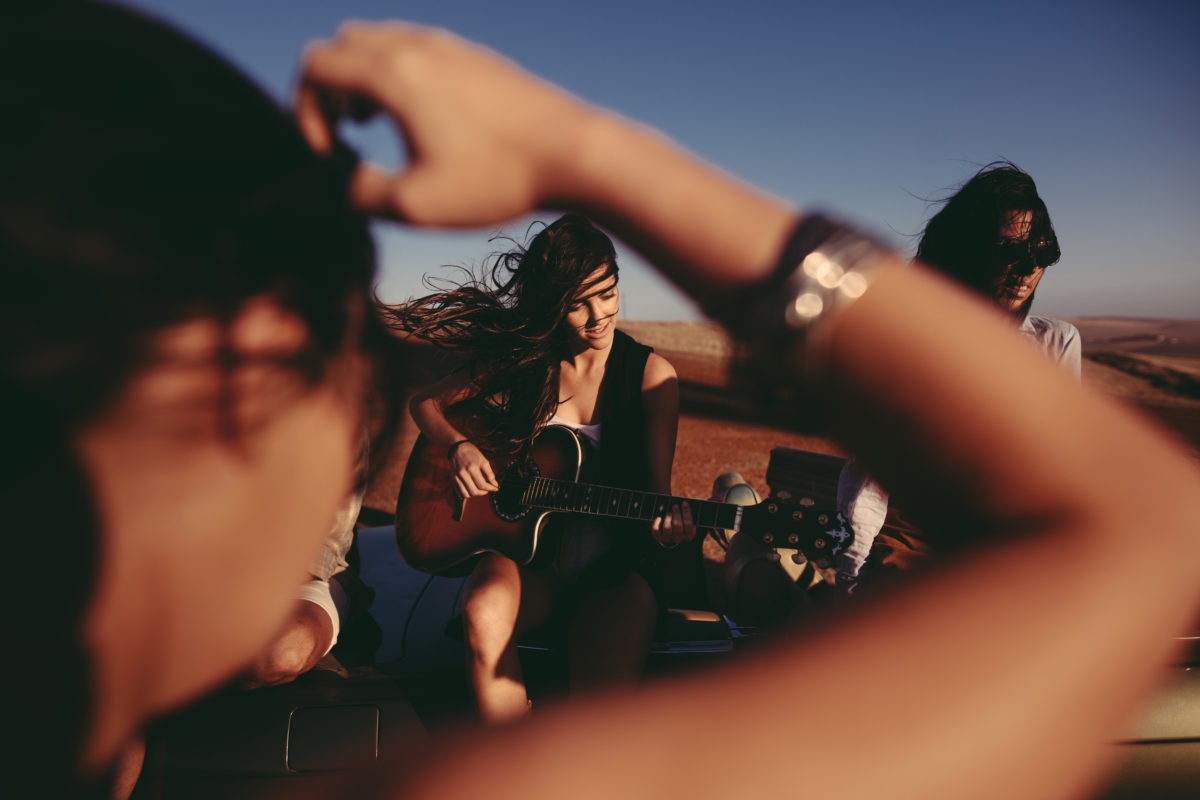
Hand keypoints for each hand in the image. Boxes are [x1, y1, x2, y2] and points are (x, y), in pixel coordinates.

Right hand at [295, 21, 596, 225]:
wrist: (573, 154)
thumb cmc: (497, 179)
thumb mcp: (414, 206)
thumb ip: (361, 196)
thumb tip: (348, 183)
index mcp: (392, 73)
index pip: (315, 64)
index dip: (303, 110)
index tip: (330, 153)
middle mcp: (417, 46)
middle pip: (344, 43)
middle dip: (329, 88)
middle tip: (346, 133)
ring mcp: (450, 47)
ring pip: (382, 41)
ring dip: (364, 79)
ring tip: (378, 124)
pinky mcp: (477, 59)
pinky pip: (418, 50)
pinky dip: (400, 76)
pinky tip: (425, 121)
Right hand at [450, 440, 499, 496]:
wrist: (457, 448)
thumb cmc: (472, 453)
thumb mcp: (484, 460)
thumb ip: (490, 474)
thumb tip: (495, 484)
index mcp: (472, 468)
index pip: (482, 484)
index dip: (490, 488)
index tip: (495, 488)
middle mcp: (463, 473)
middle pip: (474, 491)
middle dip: (483, 493)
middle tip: (488, 489)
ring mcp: (456, 477)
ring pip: (466, 494)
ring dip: (475, 494)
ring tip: (480, 489)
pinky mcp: (452, 479)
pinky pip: (459, 492)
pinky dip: (466, 494)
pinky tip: (472, 489)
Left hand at [651, 501, 694, 547]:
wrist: (669, 531)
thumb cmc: (680, 520)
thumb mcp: (686, 518)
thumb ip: (687, 512)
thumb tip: (683, 502)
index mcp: (689, 535)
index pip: (689, 524)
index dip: (686, 512)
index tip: (684, 502)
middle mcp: (679, 538)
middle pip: (678, 525)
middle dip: (677, 513)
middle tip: (675, 506)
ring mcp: (668, 538)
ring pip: (667, 528)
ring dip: (668, 518)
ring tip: (669, 512)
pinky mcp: (658, 537)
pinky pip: (656, 530)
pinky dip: (656, 523)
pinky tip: (659, 517)